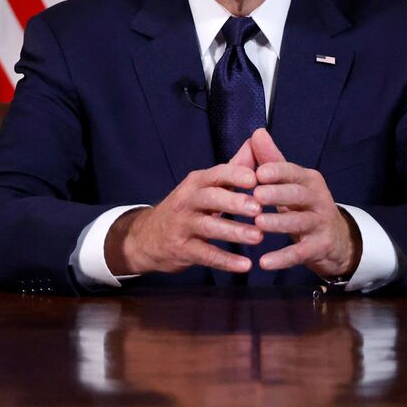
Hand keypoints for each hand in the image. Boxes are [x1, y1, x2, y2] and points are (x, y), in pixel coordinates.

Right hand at [105, 142, 263, 275]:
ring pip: (208, 227)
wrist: (148, 237)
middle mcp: (187, 201)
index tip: (255, 178)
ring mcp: (182, 226)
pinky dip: (225, 261)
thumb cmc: (187, 207)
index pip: (215, 174)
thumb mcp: (205, 186)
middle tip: (258, 207)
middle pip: (210, 198)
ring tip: (258, 237)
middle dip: (234, 202)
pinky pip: (205, 255)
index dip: (233, 175)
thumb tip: (256, 140)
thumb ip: (233, 167)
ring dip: (233, 232)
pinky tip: (245, 265)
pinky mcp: (182, 250)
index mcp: (196, 182)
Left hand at [249, 129, 361, 278]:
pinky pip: (300, 253)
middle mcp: (318, 199)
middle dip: (278, 194)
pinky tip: (264, 262)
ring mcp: (320, 224)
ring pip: (299, 222)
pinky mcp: (319, 247)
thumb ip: (272, 160)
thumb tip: (257, 132)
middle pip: (298, 195)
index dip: (277, 171)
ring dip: (279, 223)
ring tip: (258, 223)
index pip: (293, 172)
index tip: (258, 172)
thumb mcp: (290, 183)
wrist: (336, 239)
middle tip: (256, 195)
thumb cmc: (304, 206)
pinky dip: (282, 258)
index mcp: (309, 180)